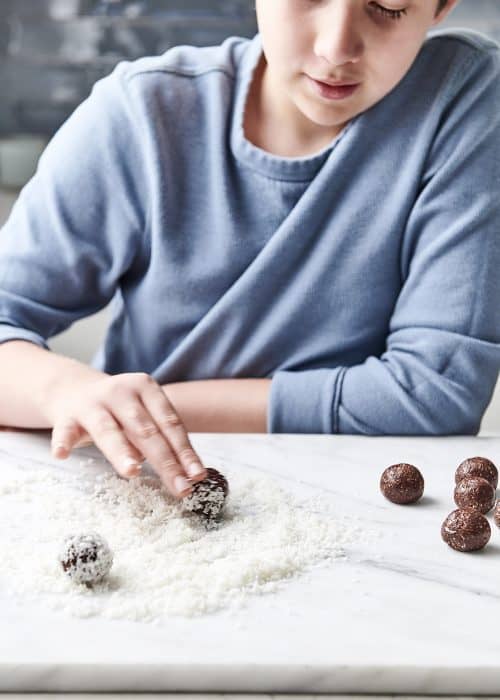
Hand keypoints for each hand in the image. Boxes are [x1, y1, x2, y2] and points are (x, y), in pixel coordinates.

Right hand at [45, 371, 207, 498]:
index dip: (184, 450)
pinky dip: (63, 442)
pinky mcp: (67, 417)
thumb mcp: (144, 414)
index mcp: (146, 388)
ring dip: (121, 451)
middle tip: (179, 487)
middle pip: (145, 430)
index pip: (169, 423)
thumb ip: (162, 437)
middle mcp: (121, 392)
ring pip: (108, 430)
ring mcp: (92, 404)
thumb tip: (187, 473)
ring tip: (133, 472)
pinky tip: (62, 454)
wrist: (74, 390)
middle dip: (165, 461)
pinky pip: (65, 431)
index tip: (197, 475)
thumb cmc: (121, 411)